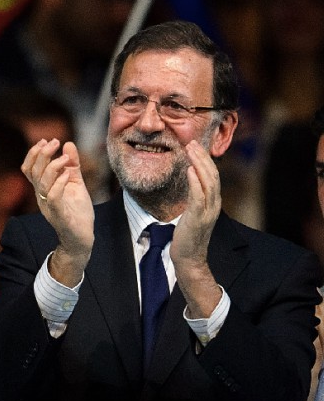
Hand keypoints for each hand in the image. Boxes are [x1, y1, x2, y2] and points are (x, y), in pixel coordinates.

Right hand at [21, 139, 93, 285]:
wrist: (82, 238)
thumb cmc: (77, 212)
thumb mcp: (76, 183)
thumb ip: (72, 165)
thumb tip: (68, 144)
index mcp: (43, 188)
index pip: (29, 168)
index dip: (33, 153)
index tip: (46, 140)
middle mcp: (41, 196)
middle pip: (33, 172)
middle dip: (42, 154)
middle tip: (55, 141)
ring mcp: (49, 206)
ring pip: (42, 183)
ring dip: (52, 166)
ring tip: (65, 157)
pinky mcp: (59, 215)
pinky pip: (53, 197)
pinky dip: (58, 183)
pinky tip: (67, 175)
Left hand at [170, 141, 219, 267]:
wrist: (189, 258)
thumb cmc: (187, 235)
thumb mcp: (192, 212)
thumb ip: (194, 197)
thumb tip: (188, 180)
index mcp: (213, 202)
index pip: (212, 175)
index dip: (205, 160)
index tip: (195, 146)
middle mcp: (213, 205)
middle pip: (212, 175)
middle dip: (203, 157)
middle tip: (192, 142)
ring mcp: (207, 212)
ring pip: (208, 183)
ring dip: (199, 164)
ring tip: (191, 150)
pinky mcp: (197, 218)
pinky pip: (198, 197)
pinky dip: (195, 182)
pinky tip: (190, 170)